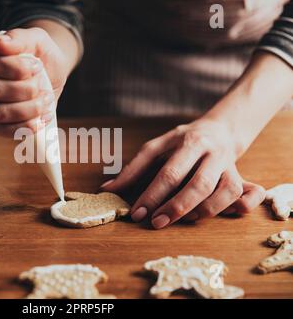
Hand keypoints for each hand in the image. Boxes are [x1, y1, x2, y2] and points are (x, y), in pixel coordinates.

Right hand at [0, 28, 69, 136]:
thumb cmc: (39, 53)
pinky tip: (40, 120)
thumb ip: (17, 39)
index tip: (37, 66)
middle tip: (43, 85)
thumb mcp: (35, 39)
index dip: (16, 68)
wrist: (50, 73)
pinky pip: (3, 130)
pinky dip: (25, 127)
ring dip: (29, 109)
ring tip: (46, 100)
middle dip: (26, 90)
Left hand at [102, 118, 265, 228]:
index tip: (137, 214)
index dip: (153, 195)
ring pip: (225, 192)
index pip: (169, 172)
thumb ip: (133, 168)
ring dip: (203, 211)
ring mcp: (230, 165)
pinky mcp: (241, 177)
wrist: (220, 130)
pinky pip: (247, 194)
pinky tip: (216, 215)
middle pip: (199, 184)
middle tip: (156, 223)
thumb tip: (107, 189)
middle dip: (177, 207)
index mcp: (188, 142)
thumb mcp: (156, 146)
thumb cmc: (181, 141)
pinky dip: (236, 207)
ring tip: (182, 221)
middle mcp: (212, 153)